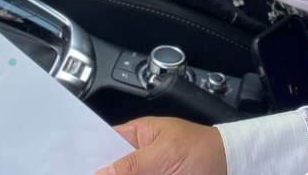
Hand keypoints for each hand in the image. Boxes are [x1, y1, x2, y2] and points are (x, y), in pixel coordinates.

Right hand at [94, 116, 225, 174]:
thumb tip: (102, 171)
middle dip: (102, 172)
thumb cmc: (204, 149)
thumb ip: (133, 164)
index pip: (103, 143)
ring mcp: (146, 172)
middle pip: (111, 169)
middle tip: (92, 174)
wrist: (232, 167)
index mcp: (137, 135)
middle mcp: (138, 157)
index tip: (75, 165)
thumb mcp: (165, 154)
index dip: (89, 155)